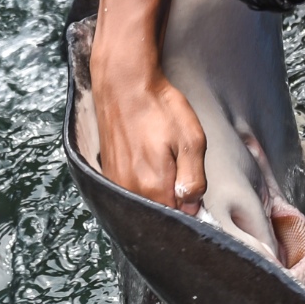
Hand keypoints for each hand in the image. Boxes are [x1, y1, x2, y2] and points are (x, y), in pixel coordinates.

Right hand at [92, 65, 206, 215]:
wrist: (124, 85)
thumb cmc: (159, 108)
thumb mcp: (191, 141)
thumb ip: (194, 180)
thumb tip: (193, 207)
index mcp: (153, 187)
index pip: (177, 219)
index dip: (191, 210)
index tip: (195, 193)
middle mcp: (130, 191)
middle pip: (159, 213)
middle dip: (174, 203)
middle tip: (181, 173)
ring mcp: (116, 183)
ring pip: (145, 203)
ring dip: (158, 193)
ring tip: (164, 163)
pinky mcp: (108, 173)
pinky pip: (131, 192)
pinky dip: (143, 186)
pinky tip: (149, 164)